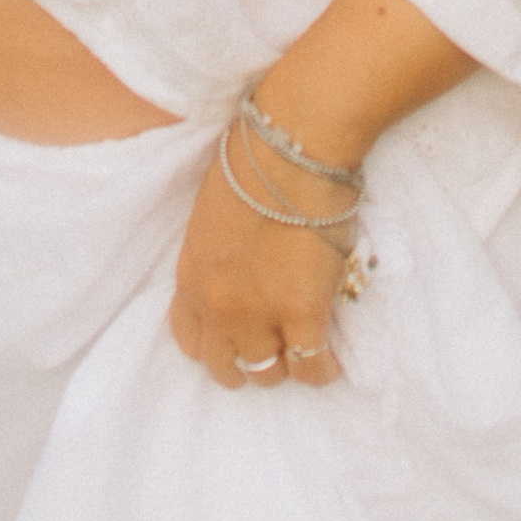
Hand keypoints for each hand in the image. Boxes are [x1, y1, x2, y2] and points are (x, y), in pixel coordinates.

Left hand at [169, 137, 349, 389]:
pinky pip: (310, 366)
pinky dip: (321, 369)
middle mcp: (217, 305)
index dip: (216, 343)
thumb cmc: (256, 159)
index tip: (236, 335)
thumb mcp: (215, 215)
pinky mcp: (302, 314)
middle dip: (249, 359)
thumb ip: (220, 256)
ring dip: (284, 363)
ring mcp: (259, 314)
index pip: (190, 339)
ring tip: (304, 347)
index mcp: (191, 275)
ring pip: (266, 374)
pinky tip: (331, 358)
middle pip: (226, 366)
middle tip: (274, 343)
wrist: (292, 146)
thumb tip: (247, 270)